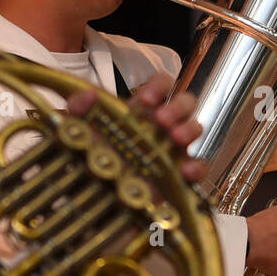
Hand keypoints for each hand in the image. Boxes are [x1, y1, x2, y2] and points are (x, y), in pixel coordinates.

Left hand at [67, 74, 207, 182]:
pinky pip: (198, 166)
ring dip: (189, 130)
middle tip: (161, 120)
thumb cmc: (93, 152)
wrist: (94, 190)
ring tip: (175, 138)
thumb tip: (87, 96)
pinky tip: (186, 170)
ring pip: (194, 128)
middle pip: (185, 103)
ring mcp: (174, 148)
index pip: (162, 85)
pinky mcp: (178, 174)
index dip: (159, 87)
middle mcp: (163, 125)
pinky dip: (197, 167)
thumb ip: (78, 108)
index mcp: (144, 109)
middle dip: (177, 107)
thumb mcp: (80, 128)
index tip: (145, 100)